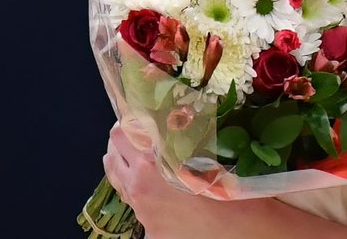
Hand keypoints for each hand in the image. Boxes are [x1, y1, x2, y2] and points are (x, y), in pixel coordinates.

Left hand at [103, 120, 218, 238]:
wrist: (233, 233)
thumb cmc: (227, 195)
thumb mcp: (207, 158)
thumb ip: (186, 142)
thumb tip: (179, 123)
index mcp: (149, 168)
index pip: (121, 138)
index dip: (123, 125)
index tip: (128, 119)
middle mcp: (139, 191)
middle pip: (112, 163)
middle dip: (116, 148)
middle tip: (122, 138)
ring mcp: (142, 215)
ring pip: (122, 188)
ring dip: (124, 172)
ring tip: (126, 161)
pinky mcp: (150, 233)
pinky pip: (141, 210)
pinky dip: (144, 197)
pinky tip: (157, 194)